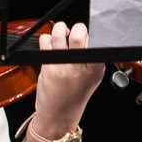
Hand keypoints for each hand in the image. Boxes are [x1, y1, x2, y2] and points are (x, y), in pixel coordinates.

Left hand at [31, 21, 103, 137]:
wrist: (59, 115)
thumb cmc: (75, 95)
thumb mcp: (92, 77)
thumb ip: (92, 58)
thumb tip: (86, 35)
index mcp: (95, 68)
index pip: (96, 41)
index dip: (90, 34)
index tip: (86, 36)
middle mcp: (80, 67)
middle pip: (79, 35)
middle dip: (77, 27)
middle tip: (75, 31)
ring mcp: (63, 67)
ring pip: (59, 34)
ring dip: (60, 29)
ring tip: (61, 33)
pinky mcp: (48, 68)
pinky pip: (46, 42)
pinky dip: (47, 38)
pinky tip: (50, 44)